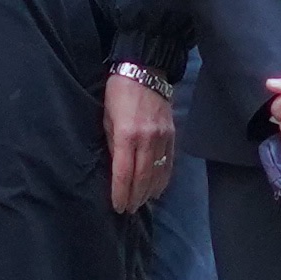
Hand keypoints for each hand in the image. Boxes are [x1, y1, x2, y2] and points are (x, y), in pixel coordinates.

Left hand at [105, 65, 181, 213]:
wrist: (145, 69)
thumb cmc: (118, 92)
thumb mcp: (107, 118)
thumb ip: (112, 143)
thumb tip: (116, 167)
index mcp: (126, 135)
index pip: (124, 173)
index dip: (121, 193)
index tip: (118, 206)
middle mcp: (147, 139)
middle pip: (143, 177)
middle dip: (135, 197)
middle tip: (129, 210)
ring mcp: (163, 137)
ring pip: (158, 172)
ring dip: (150, 192)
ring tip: (142, 203)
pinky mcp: (173, 134)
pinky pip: (170, 162)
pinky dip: (164, 178)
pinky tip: (158, 189)